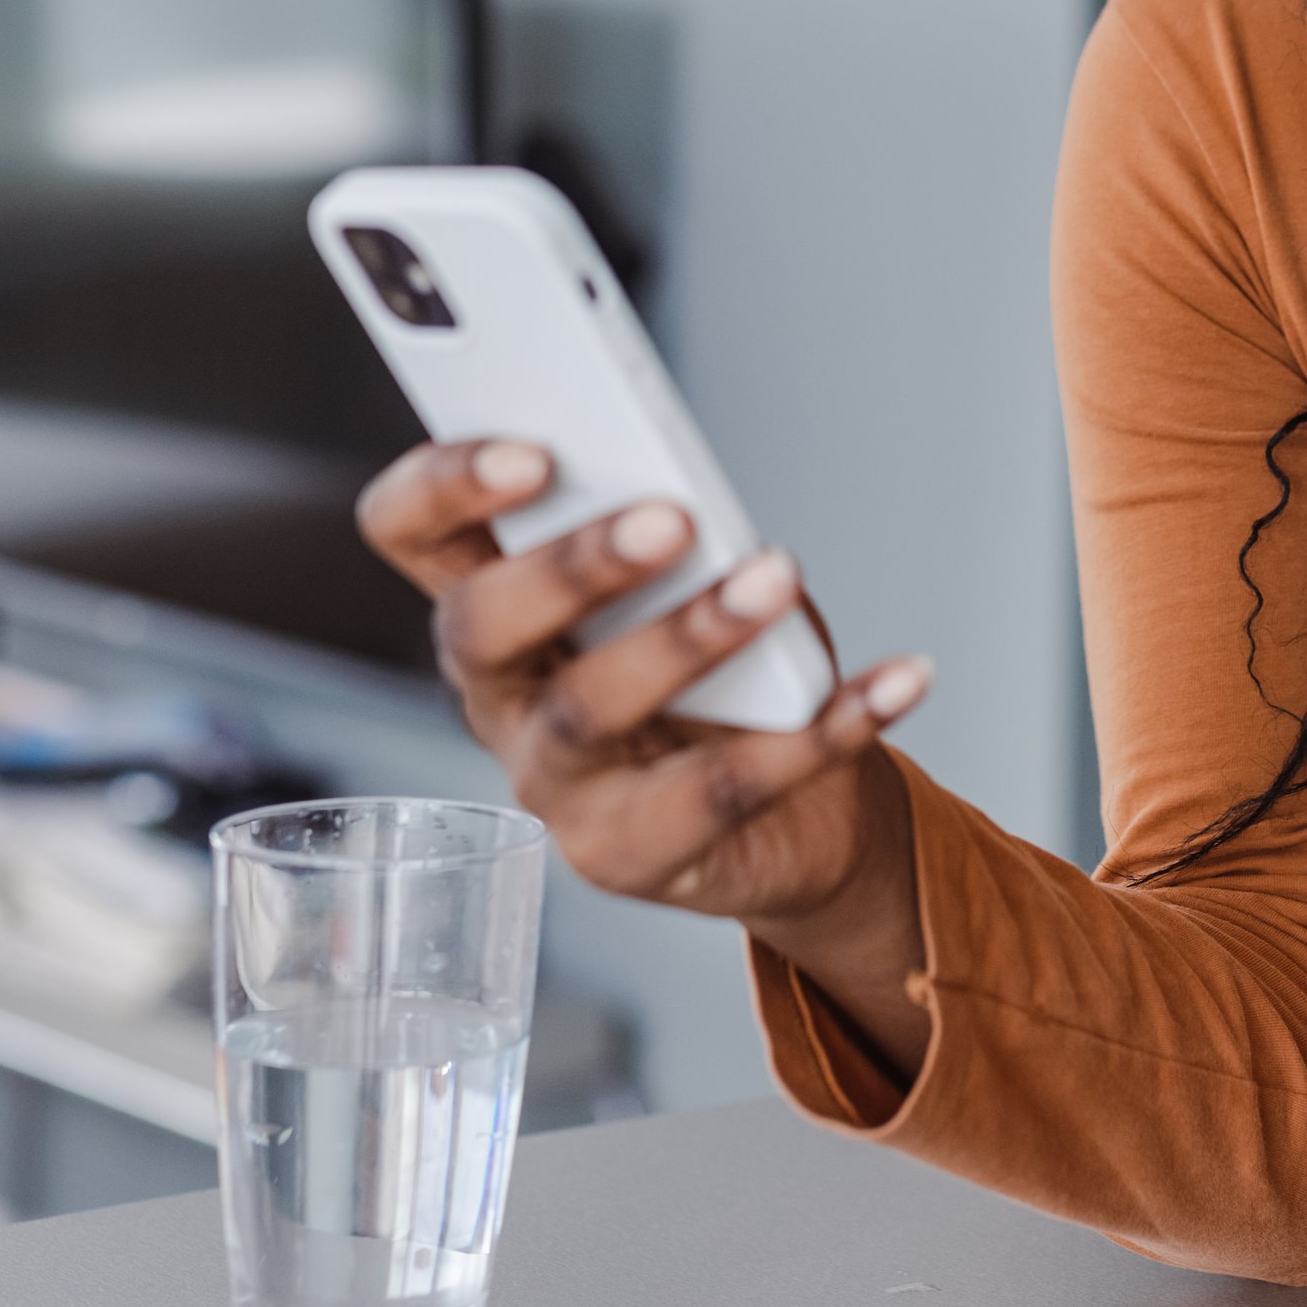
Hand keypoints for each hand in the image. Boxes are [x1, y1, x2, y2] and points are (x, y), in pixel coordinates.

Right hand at [354, 439, 932, 928]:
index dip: (443, 485)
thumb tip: (684, 490)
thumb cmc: (729, 668)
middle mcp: (501, 694)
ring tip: (776, 577)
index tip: (532, 451)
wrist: (798, 815)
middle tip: (667, 519)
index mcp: (494, 600)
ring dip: (690, 636)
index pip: (410, 530)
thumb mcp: (695, 578)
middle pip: (481, 627)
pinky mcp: (629, 855)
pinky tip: (896, 678)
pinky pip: (724, 789)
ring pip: (589, 710)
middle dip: (568, 566)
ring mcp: (555, 785)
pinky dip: (827, 726)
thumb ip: (671, 530)